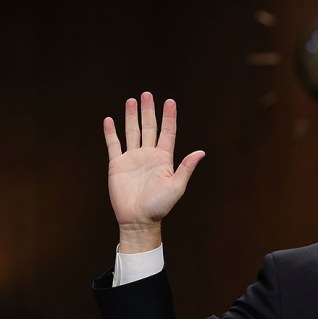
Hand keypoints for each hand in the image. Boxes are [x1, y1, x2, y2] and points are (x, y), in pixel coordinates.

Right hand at [103, 92, 204, 251]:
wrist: (138, 219)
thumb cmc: (160, 206)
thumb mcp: (176, 186)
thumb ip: (186, 168)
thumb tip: (201, 152)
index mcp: (164, 159)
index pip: (167, 132)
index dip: (169, 117)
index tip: (170, 101)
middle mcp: (149, 155)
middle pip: (149, 127)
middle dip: (148, 111)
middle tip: (147, 94)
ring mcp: (132, 158)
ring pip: (132, 132)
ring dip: (131, 116)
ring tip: (132, 101)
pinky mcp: (117, 164)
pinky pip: (114, 145)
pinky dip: (111, 132)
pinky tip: (110, 120)